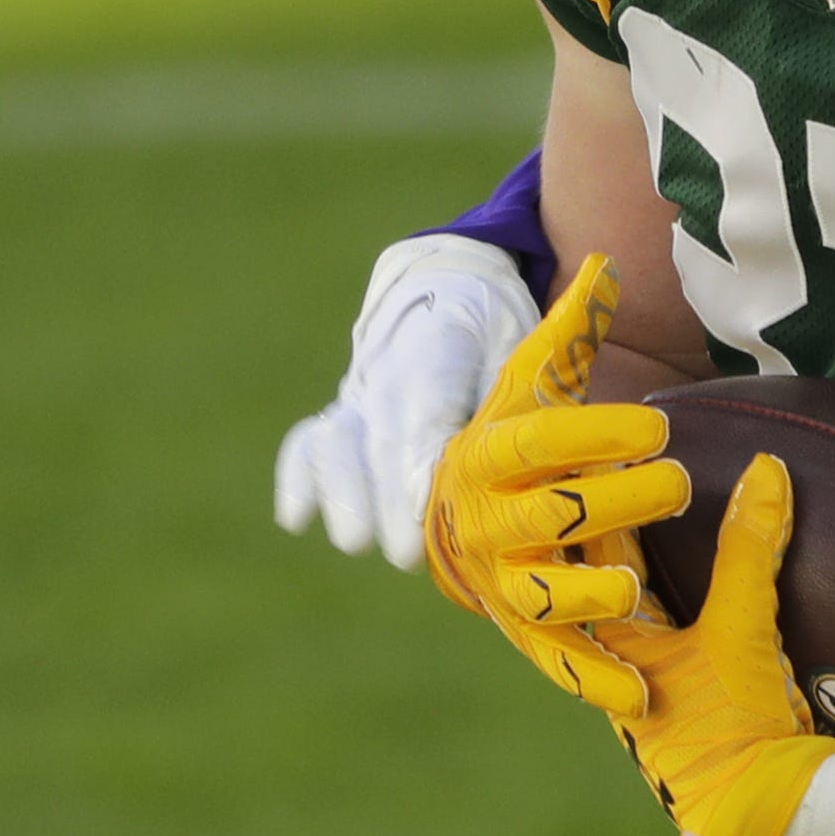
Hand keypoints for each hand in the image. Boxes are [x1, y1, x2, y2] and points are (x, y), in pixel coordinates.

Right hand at [276, 234, 540, 568]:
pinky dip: (298, 476)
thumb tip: (537, 460)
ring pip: (336, 440)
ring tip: (357, 542)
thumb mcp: (523, 343)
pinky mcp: (342, 412)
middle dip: (389, 497)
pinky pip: (308, 440)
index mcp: (441, 345)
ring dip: (342, 493)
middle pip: (382, 438)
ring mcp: (359, 393)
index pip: (428, 407)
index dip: (424, 458)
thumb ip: (518, 397)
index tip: (426, 503)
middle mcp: (389, 370)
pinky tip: (296, 519)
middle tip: (405, 552)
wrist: (448, 283)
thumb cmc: (499, 325)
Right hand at [421, 256, 690, 716]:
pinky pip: (556, 661)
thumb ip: (570, 328)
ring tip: (636, 584)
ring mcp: (501, 582)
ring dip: (588, 590)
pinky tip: (640, 696)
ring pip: (542, 592)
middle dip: (613, 499)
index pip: (536, 442)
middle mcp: (484, 523)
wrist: (462, 513)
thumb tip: (603, 260)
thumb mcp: (534, 379)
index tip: (656, 422)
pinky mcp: (524, 633)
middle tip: (678, 480)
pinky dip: (592, 680)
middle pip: (550, 513)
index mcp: (485, 455)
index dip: (592, 431)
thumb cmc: (515, 436)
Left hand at [602, 452, 834, 835]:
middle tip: (628, 465)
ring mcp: (665, 685)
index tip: (607, 448)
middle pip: (617, 585)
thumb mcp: (740, 632)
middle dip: (620, 530)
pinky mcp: (705, 699)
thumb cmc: (731, 731)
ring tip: (666, 510)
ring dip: (657, 565)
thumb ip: (751, 551)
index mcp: (616, 650)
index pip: (598, 561)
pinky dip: (699, 597)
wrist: (766, 816)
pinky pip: (691, 630)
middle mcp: (630, 666)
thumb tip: (766, 468)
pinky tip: (717, 576)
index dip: (604, 504)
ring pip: (650, 610)